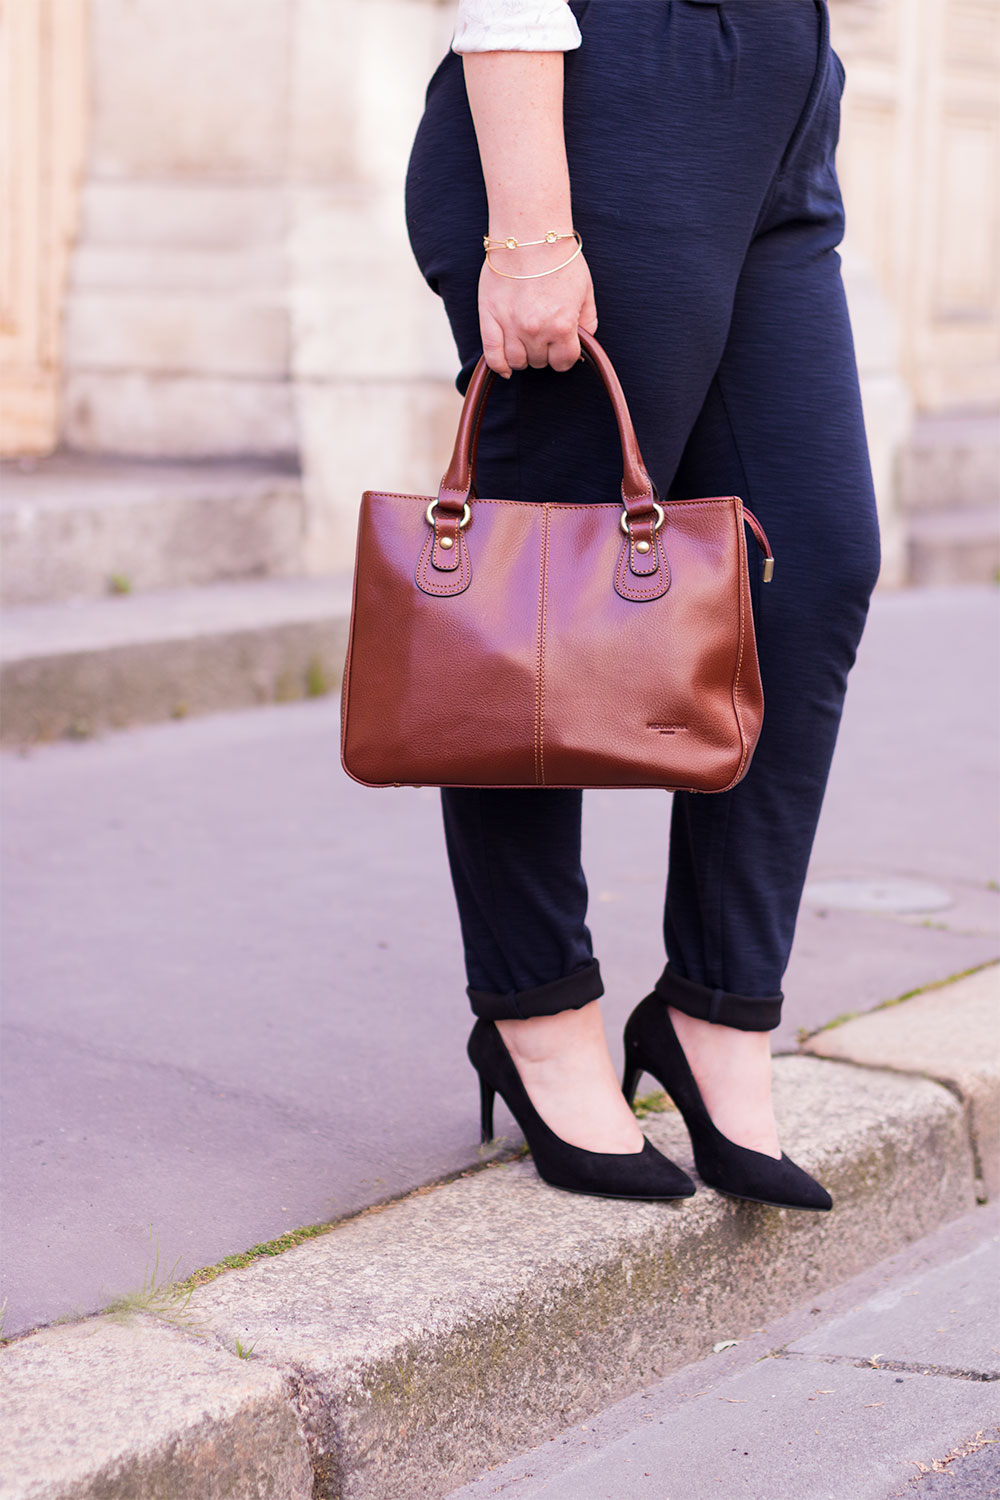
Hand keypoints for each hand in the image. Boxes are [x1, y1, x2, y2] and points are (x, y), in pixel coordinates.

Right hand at [478, 240, 597, 377]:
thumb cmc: (559, 259)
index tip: (563, 348)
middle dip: (545, 353)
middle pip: (540, 362)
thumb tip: (584, 343)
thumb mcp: (586, 291)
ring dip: (525, 357)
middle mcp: (536, 331)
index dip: (565, 356)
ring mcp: (511, 326)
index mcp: (561, 326)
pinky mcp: (490, 318)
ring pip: (517, 362)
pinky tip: (507, 367)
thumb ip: (588, 322)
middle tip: (544, 336)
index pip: (564, 362)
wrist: (529, 234)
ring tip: (527, 343)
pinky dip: (500, 365)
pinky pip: (492, 355)